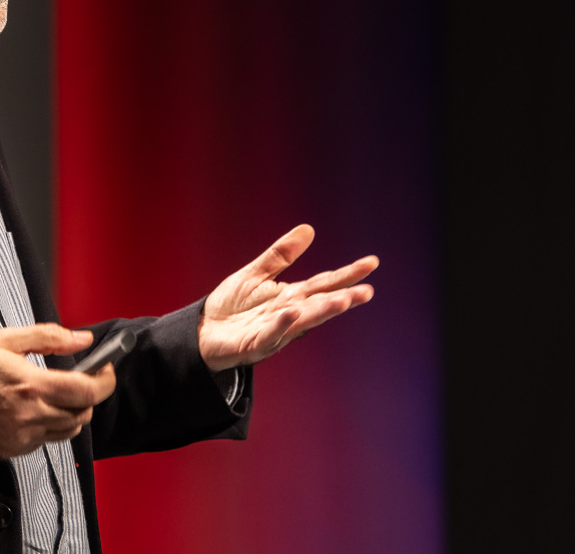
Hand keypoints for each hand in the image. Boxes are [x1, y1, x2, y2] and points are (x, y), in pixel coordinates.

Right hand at [0, 324, 115, 458]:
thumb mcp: (9, 339)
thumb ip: (50, 336)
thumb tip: (83, 339)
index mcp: (31, 384)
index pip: (86, 391)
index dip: (105, 382)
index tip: (106, 371)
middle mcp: (30, 414)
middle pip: (83, 413)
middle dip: (89, 396)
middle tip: (82, 380)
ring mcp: (22, 435)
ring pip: (69, 430)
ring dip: (73, 412)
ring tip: (58, 394)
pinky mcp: (15, 448)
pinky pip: (47, 440)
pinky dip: (51, 425)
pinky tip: (36, 409)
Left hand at [198, 225, 377, 372]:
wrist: (203, 330)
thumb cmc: (231, 306)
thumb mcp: (256, 273)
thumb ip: (281, 255)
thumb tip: (308, 229)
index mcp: (291, 296)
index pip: (324, 283)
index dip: (347, 274)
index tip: (371, 263)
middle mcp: (289, 314)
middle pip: (320, 304)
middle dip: (344, 298)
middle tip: (367, 292)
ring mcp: (275, 330)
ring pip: (303, 321)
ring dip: (322, 312)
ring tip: (342, 301)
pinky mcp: (255, 343)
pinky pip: (271, 334)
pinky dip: (283, 325)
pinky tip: (293, 313)